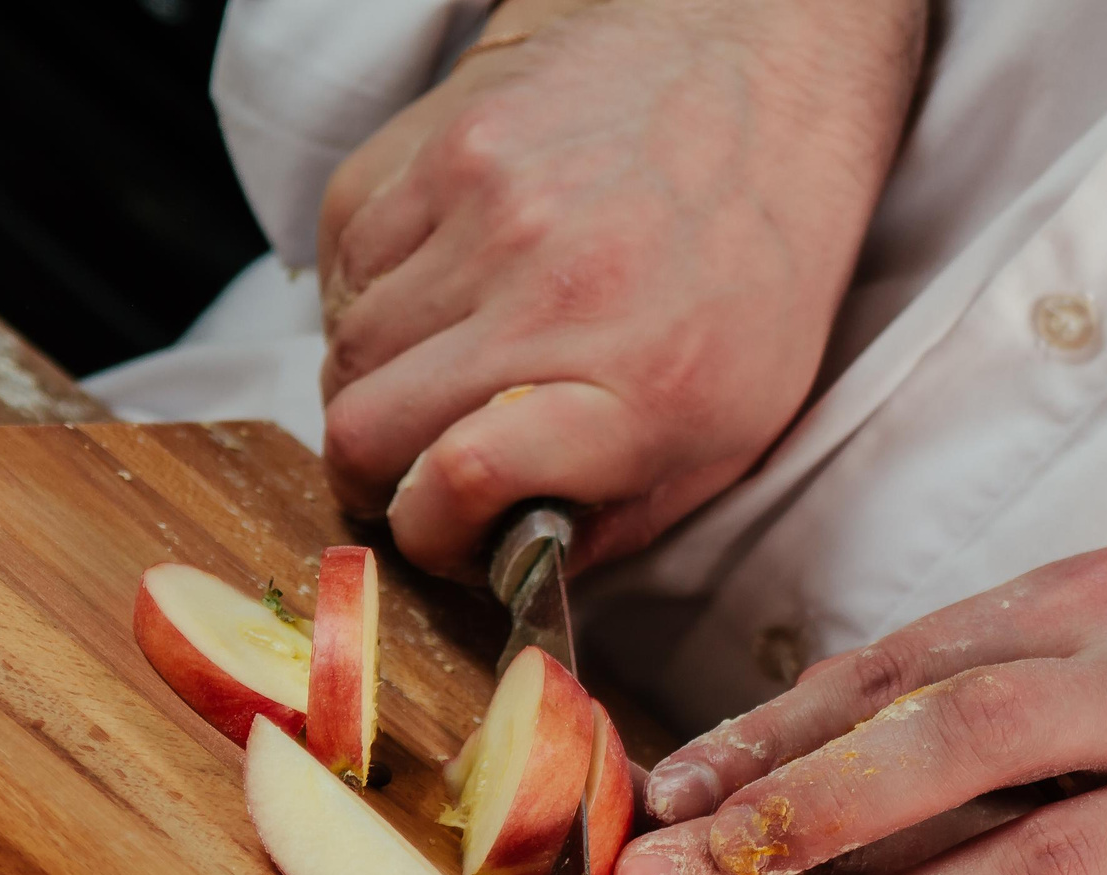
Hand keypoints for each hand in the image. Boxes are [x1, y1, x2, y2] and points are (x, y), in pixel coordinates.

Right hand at [314, 0, 924, 576]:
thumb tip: (504, 571)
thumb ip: (617, 516)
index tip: (437, 530)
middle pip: (365, 426)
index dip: (425, 530)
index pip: (462, 479)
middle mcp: (556, 295)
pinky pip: (344, 256)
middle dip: (372, 472)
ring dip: (369, 381)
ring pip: (342, 348)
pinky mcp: (443, 142)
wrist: (764, 70)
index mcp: (641, 387)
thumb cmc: (753, 265)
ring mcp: (489, 209)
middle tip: (408, 466)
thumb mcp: (731, 429)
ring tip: (431, 371)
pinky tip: (431, 290)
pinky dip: (368, 293)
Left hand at [623, 547, 1106, 874]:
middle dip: (817, 807)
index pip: (908, 662)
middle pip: (967, 733)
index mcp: (1104, 598)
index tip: (670, 802)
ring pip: (1036, 860)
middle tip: (705, 872)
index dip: (776, 735)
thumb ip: (909, 714)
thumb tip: (704, 780)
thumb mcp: (1063, 690)